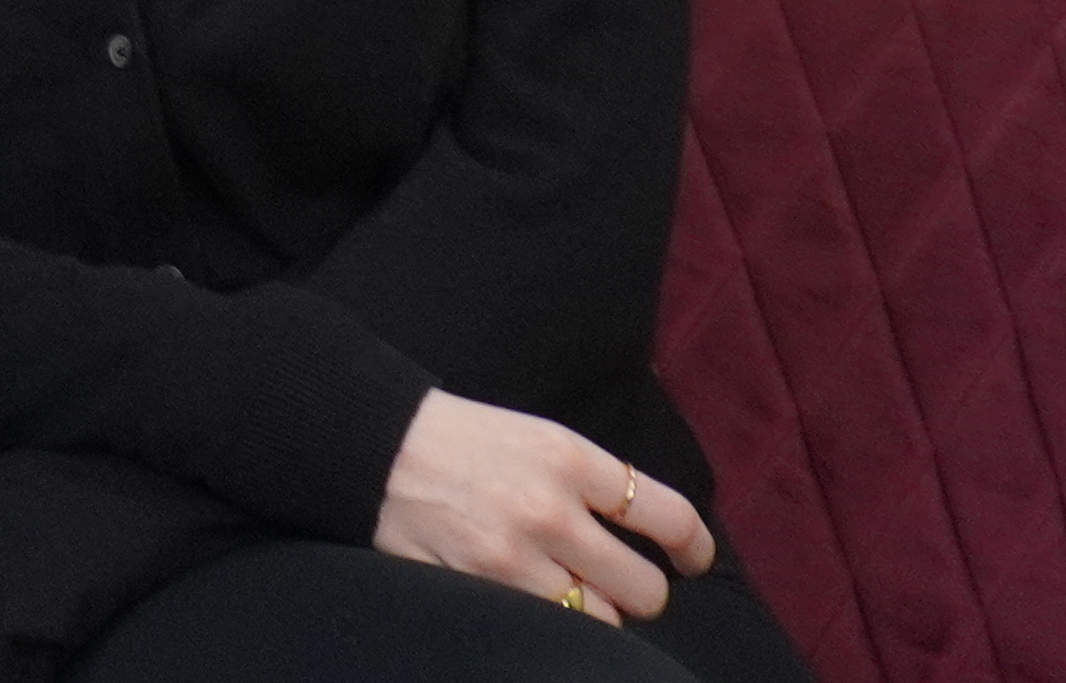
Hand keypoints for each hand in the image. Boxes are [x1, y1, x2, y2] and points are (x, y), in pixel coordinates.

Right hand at [373, 390, 712, 617]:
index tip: (693, 559)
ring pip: (600, 622)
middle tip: (620, 580)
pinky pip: (547, 629)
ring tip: (573, 590)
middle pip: (644, 589)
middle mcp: (549, 510)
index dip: (694, 547)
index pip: (667, 516)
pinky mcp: (481, 589)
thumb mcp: (535, 435)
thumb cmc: (460, 437)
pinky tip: (537, 599)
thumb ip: (590, 479)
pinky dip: (551, 622)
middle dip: (641, 591)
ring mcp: (514, 558)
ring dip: (595, 612)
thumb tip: (649, 530)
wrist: (371, 442)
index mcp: (568, 458)